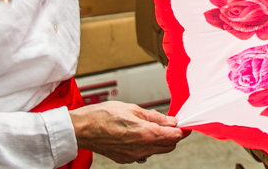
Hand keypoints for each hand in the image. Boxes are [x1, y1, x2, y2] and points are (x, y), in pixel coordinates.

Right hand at [69, 101, 190, 163]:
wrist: (82, 129)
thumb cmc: (103, 115)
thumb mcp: (133, 109)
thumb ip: (155, 117)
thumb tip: (171, 121)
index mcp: (145, 134)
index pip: (174, 137)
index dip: (183, 131)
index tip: (186, 125)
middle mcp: (141, 148)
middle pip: (168, 146)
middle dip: (172, 136)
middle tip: (169, 123)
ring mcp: (133, 156)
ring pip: (157, 151)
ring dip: (160, 141)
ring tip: (152, 126)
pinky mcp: (125, 159)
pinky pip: (144, 153)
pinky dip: (147, 145)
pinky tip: (139, 134)